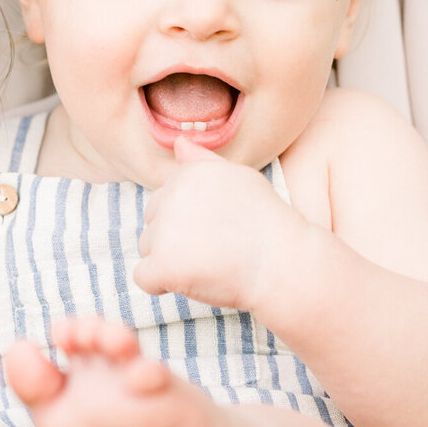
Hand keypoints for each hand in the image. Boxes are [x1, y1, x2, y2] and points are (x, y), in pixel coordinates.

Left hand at [133, 139, 302, 312]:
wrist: (283, 264)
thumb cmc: (265, 223)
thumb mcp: (239, 179)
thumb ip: (204, 161)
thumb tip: (178, 142)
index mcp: (189, 173)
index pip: (165, 197)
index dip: (190, 217)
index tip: (219, 226)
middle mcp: (172, 195)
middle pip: (153, 221)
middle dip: (175, 237)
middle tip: (215, 246)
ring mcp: (166, 231)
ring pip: (148, 248)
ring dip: (170, 259)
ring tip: (209, 262)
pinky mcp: (164, 265)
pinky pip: (144, 278)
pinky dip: (162, 284)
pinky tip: (192, 281)